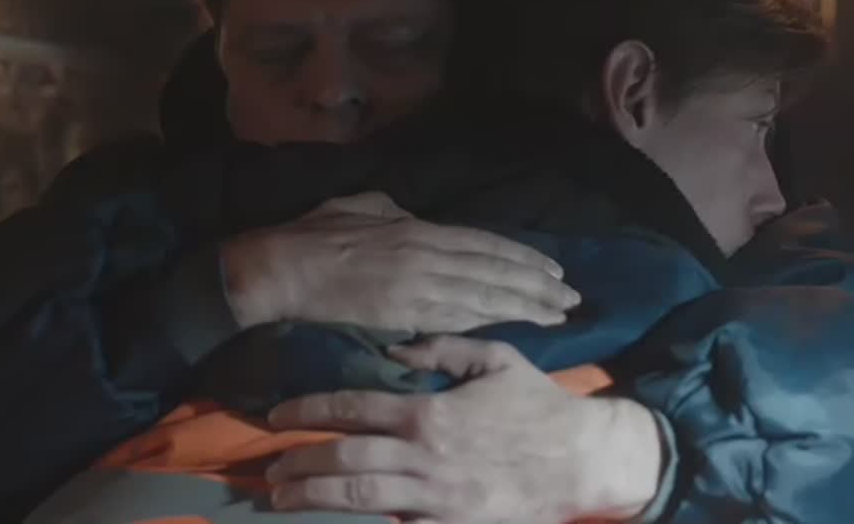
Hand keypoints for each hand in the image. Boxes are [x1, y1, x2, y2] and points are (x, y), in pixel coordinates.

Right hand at [221, 192, 577, 331]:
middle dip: (537, 284)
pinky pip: (457, 317)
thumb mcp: (361, 207)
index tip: (551, 268)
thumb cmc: (314, 235)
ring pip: (484, 295)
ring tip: (559, 313)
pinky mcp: (403, 314)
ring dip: (525, 305)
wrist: (281, 269)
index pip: (483, 243)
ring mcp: (417, 285)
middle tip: (571, 296)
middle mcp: (427, 254)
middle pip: (494, 270)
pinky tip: (516, 327)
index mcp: (417, 228)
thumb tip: (414, 218)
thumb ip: (396, 214)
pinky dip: (491, 321)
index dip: (521, 257)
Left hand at [264, 336, 663, 523]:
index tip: (278, 416)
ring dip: (315, 497)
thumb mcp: (496, 359)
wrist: (584, 461)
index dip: (308, 412)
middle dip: (300, 463)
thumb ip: (443, 348)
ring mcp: (437, 497)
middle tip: (269, 470)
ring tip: (284, 498)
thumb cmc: (538, 405)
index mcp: (430, 411)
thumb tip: (396, 349)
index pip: (353, 408)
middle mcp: (425, 456)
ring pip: (360, 497)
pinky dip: (363, 522)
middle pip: (345, 459)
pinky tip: (337, 520)